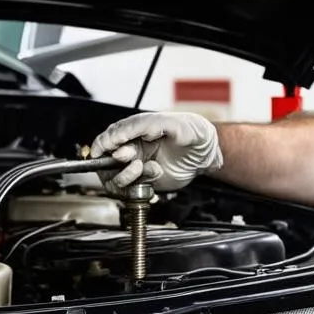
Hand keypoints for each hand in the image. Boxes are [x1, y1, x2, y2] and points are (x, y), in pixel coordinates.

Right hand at [89, 111, 222, 192]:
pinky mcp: (144, 181)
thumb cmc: (194, 133)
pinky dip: (139, 186)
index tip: (114, 152)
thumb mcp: (175, 123)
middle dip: (116, 163)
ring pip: (113, 177)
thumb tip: (122, 132)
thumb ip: (147, 125)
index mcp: (134, 129)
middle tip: (136, 162)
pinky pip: (129, 190)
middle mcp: (131, 147)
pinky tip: (156, 174)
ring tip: (150, 169)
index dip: (106, 145)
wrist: (208, 154)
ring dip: (128, 176)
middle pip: (105, 160)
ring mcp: (136, 165)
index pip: (108, 137)